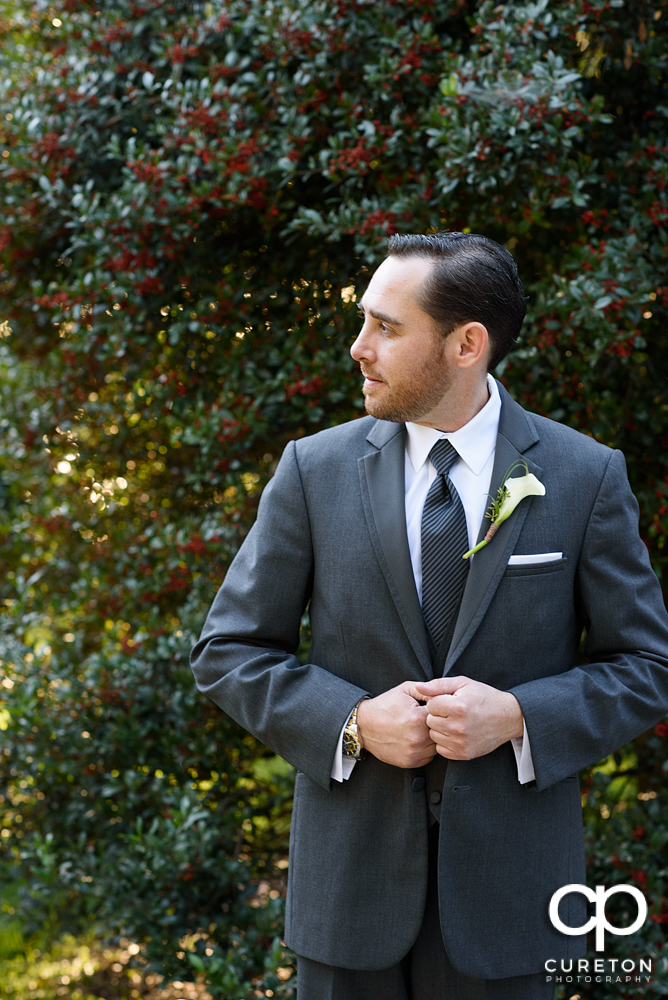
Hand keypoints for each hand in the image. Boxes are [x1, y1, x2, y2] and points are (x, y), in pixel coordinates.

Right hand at [356, 681, 436, 768]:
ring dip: (432, 738)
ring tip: (420, 729)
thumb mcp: (404, 690)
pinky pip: (429, 757)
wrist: (364, 726)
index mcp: (418, 718)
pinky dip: (425, 749)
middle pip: (442, 732)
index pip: (442, 714)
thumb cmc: (384, 706)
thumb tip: (444, 693)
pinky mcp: (410, 762)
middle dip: (437, 725)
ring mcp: (414, 752)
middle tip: (425, 719)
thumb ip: (426, 689)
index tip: (433, 709)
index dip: (439, 710)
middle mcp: (418, 737)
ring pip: (437, 746)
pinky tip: (416, 739)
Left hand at [409, 676, 523, 760]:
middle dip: (438, 715)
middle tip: (452, 712)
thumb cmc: (484, 698)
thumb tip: (419, 687)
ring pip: (434, 735)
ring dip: (440, 728)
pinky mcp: (463, 754)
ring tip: (455, 722)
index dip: (438, 701)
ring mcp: (461, 742)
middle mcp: (459, 727)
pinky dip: (445, 742)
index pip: (430, 705)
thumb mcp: (463, 683)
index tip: (449, 701)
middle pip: (430, 721)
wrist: (507, 717)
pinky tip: (456, 733)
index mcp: (459, 707)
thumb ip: (438, 685)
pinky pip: (440, 749)